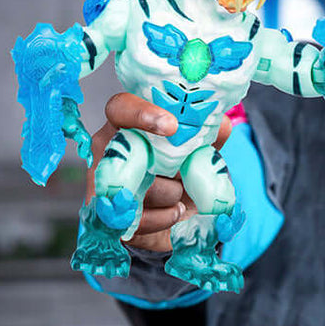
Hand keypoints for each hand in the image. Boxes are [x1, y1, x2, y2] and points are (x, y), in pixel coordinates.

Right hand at [86, 93, 231, 252]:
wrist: (169, 216)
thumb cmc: (179, 173)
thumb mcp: (197, 152)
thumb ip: (208, 137)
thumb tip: (220, 124)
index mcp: (127, 124)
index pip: (121, 107)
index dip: (142, 113)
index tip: (172, 126)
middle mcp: (108, 149)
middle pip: (133, 152)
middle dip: (169, 166)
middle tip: (186, 171)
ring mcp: (103, 181)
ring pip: (142, 187)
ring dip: (173, 193)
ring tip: (179, 192)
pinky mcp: (107, 215)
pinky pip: (141, 218)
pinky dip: (166, 216)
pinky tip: (174, 211)